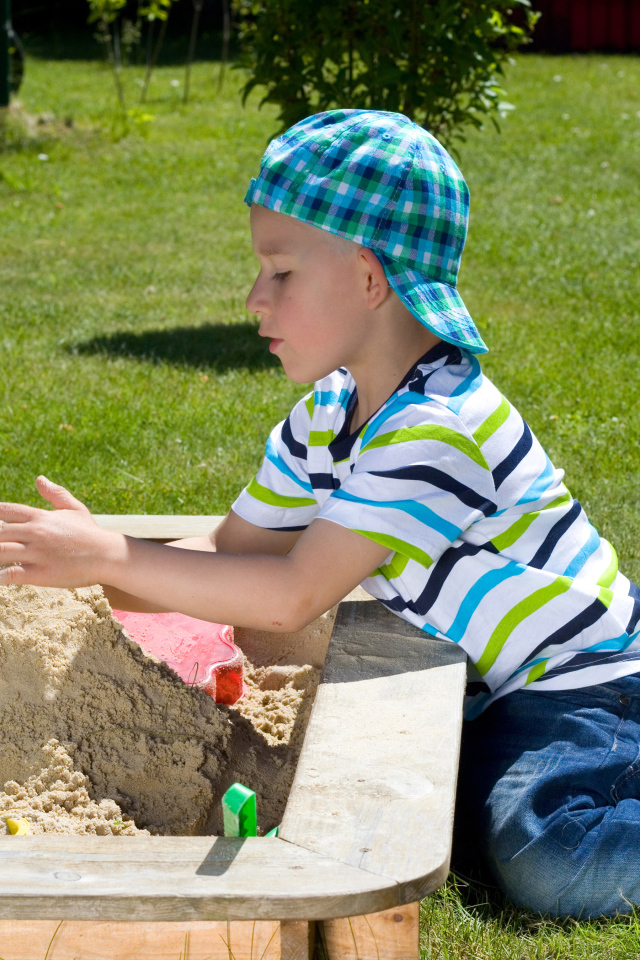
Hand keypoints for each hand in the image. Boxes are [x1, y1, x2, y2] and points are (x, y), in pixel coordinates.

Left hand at [0, 476, 119, 587]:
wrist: (108, 556)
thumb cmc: (91, 533)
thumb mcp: (75, 509)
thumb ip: (55, 494)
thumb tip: (39, 479)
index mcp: (40, 517)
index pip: (5, 510)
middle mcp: (35, 532)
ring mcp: (36, 553)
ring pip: (0, 550)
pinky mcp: (39, 573)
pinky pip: (9, 574)